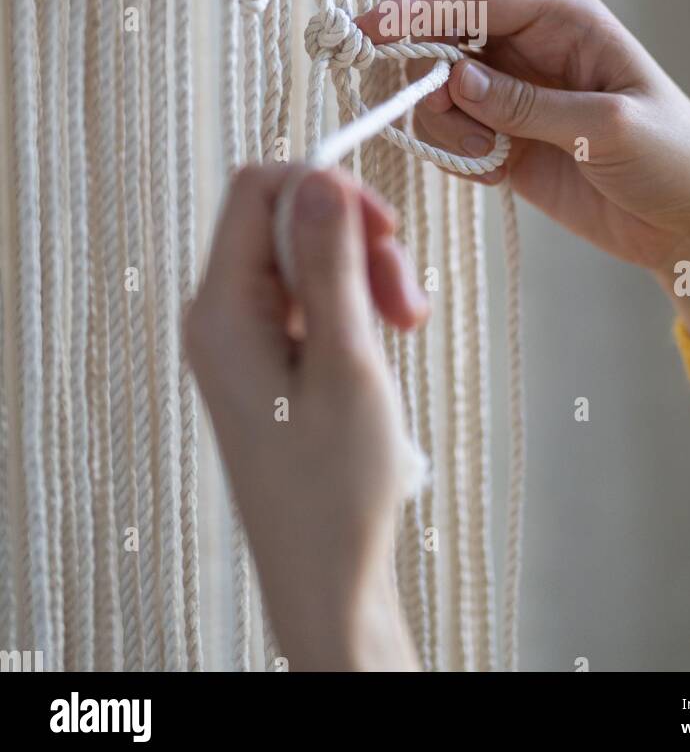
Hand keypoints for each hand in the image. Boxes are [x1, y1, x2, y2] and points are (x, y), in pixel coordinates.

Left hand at [185, 163, 422, 670]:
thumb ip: (331, 265)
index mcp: (222, 310)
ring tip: (408, 325)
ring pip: (305, 258)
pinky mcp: (264, 357)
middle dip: (356, 241)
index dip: (325, 187)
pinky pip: (306, 296)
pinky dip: (352, 304)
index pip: (258, 189)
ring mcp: (240, 337)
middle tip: (408, 301)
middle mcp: (219, 315)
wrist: (326, 575)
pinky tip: (382, 342)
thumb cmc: (335, 484)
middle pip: (287, 221)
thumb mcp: (346, 362)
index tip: (386, 227)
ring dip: (363, 275)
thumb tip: (320, 176)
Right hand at [358, 0, 689, 335]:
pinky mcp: (505, 143)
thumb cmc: (674, 159)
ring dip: (443, 123)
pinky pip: (451, 136)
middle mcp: (531, 51)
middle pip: (442, 39)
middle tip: (418, 107)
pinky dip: (456, 154)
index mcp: (563, 22)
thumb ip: (525, 104)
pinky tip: (496, 171)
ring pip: (437, 91)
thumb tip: (453, 79)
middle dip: (417, 69)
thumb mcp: (606, 127)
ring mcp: (514, 98)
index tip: (371, 30)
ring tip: (487, 156)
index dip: (417, 10)